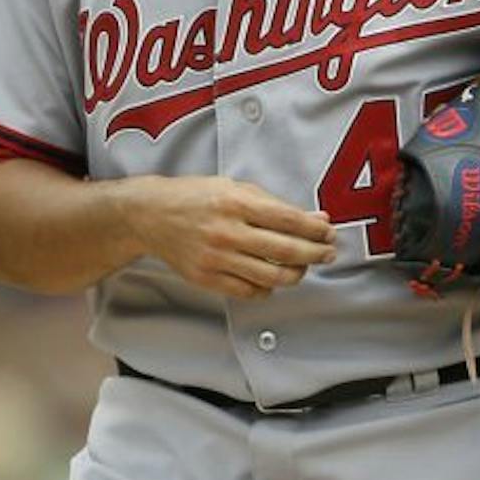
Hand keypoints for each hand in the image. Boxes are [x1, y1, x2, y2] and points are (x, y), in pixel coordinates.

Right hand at [110, 175, 335, 298]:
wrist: (151, 214)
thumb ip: (273, 204)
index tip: (328, 232)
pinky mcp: (206, 278)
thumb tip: (314, 219)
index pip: (288, 220)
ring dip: (296, 274)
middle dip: (314, 254)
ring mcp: (216, 258)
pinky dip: (267, 288)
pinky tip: (272, 278)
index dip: (315, 230)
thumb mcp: (233, 188)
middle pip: (285, 251)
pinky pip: (248, 291)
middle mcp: (226, 231)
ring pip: (271, 276)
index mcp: (235, 203)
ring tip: (303, 267)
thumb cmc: (195, 197)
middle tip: (328, 253)